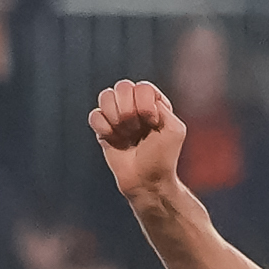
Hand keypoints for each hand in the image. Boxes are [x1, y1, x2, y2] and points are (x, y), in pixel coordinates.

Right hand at [87, 80, 187, 202]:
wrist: (146, 182)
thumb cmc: (163, 158)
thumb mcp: (174, 129)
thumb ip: (162, 107)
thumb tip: (140, 98)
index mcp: (154, 102)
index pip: (142, 87)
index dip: (144, 104)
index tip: (151, 123)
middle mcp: (135, 105)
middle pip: (122, 86)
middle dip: (128, 109)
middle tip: (136, 130)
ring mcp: (117, 117)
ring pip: (106, 96)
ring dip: (114, 116)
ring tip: (124, 134)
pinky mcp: (103, 130)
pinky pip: (94, 115)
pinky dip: (103, 127)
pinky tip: (112, 139)